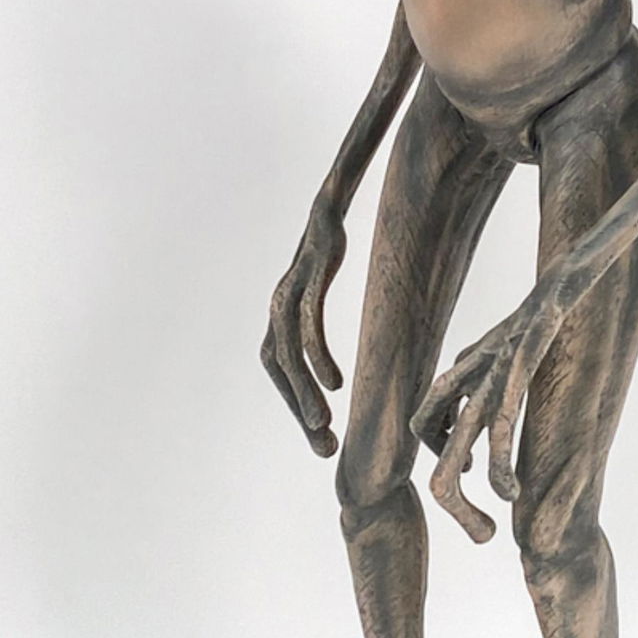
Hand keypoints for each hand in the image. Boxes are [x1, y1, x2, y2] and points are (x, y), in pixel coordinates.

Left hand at [260, 195, 346, 456]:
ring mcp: (291, 283)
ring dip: (302, 391)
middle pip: (277, 365)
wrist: (335, 192)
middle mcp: (279, 301)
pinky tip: (336, 382)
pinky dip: (316, 354)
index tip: (321, 436)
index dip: (294, 401)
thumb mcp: (329, 286)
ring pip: (287, 350)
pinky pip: (307, 320)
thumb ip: (333, 320)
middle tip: (323, 444)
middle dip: (296, 407)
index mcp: (283, 309)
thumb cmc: (335, 242)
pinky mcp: (310, 268)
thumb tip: (360, 356)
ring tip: (324, 423)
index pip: (277, 368)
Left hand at [409, 279, 567, 542]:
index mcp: (461, 372)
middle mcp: (465, 374)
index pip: (424, 424)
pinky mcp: (516, 370)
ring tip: (488, 532)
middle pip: (425, 436)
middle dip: (447, 498)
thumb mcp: (502, 359)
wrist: (565, 281)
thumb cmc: (538, 320)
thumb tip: (472, 433)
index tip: (471, 477)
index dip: (442, 457)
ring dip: (464, 499)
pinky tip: (509, 491)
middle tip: (481, 536)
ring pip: (456, 444)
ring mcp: (488, 374)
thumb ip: (484, 392)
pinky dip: (498, 465)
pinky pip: (496, 426)